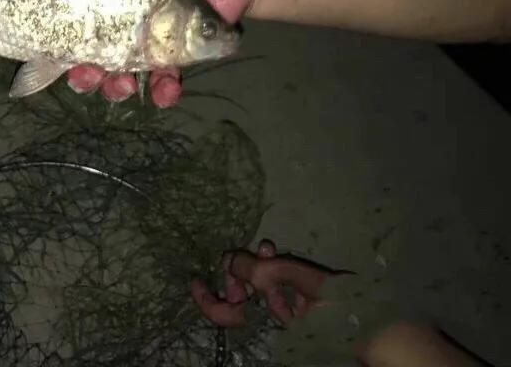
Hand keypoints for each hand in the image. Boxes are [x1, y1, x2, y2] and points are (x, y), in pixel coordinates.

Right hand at [66, 0, 255, 106]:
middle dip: (84, 73)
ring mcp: (148, 42)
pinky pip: (164, 80)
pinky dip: (162, 92)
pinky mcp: (176, 56)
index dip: (62, 35)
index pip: (77, 16)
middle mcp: (123, 22)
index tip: (56, 47)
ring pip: (122, 74)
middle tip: (85, 75)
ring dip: (116, 86)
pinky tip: (164, 92)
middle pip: (92, 55)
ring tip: (120, 86)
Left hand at [190, 238, 334, 327]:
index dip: (204, 299)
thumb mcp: (291, 278)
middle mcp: (271, 320)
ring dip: (256, 264)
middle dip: (238, 271)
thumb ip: (259, 269)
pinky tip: (276, 251)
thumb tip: (230, 260)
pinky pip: (276, 286)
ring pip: (257, 286)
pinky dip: (273, 268)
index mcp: (266, 322)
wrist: (374, 319)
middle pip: (240, 296)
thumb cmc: (334, 301)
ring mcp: (285, 313)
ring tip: (267, 247)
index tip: (195, 279)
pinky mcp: (300, 305)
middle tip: (244, 257)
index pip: (224, 315)